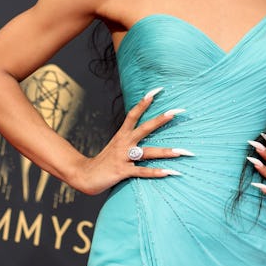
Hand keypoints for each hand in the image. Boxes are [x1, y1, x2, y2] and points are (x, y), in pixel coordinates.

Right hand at [71, 87, 190, 194]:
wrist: (85, 176)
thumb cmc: (105, 161)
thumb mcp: (117, 146)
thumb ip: (130, 140)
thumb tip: (144, 132)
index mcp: (122, 135)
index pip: (133, 114)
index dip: (144, 102)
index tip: (156, 90)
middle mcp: (124, 143)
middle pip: (144, 128)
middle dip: (160, 120)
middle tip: (175, 111)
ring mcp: (123, 157)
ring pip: (148, 152)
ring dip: (165, 152)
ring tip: (181, 151)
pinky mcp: (122, 171)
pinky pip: (142, 172)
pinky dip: (155, 172)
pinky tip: (168, 172)